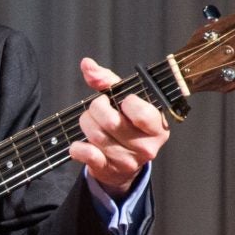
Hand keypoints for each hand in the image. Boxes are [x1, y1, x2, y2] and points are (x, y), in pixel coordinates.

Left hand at [68, 57, 168, 197]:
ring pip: (96, 135)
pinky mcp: (109, 170)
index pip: (139, 112)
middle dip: (96, 109)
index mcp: (157, 126)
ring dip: (86, 124)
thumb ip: (107, 80)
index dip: (125, 102)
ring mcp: (128, 161)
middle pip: (111, 122)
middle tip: (97, 108)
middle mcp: (146, 146)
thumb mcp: (124, 100)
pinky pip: (87, 154)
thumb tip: (87, 64)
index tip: (122, 102)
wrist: (123, 165)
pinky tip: (81, 143)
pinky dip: (77, 147)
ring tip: (90, 122)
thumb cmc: (127, 124)